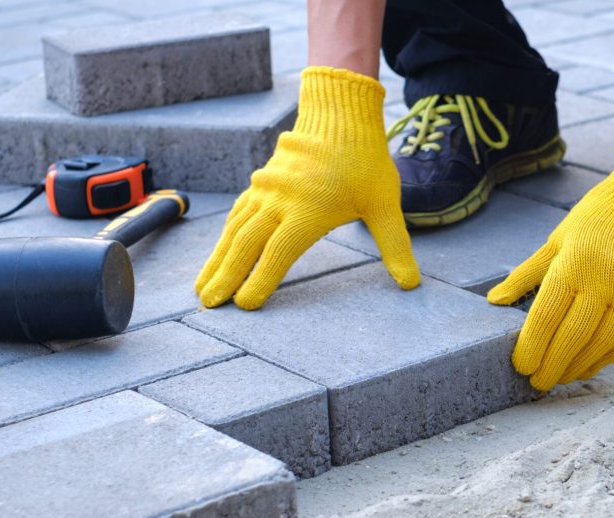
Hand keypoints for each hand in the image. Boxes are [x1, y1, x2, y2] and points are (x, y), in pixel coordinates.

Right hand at [196, 67, 418, 308]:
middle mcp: (280, 201)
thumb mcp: (385, 204)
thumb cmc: (365, 161)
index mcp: (308, 210)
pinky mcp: (261, 183)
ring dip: (217, 260)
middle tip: (209, 305)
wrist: (339, 115)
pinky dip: (223, 237)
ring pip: (234, 230)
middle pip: (246, 245)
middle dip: (226, 277)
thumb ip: (395, 246)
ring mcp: (266, 190)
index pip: (278, 254)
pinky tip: (216, 254)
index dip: (260, 280)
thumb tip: (411, 283)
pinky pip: (237, 214)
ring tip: (202, 288)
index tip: (244, 306)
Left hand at [487, 144, 613, 389]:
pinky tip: (588, 367)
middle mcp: (603, 281)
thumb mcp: (553, 243)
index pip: (547, 316)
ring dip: (577, 367)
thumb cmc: (591, 227)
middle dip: (551, 365)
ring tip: (560, 378)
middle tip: (537, 382)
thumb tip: (493, 301)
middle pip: (572, 336)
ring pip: (600, 345)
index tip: (521, 366)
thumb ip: (524, 276)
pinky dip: (605, 360)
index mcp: (573, 265)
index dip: (532, 346)